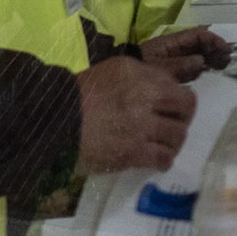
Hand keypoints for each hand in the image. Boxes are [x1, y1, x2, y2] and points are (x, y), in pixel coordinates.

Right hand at [74, 54, 198, 173]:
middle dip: (184, 117)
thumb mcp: (108, 74)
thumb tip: (161, 88)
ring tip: (163, 146)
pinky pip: (164, 158)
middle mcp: (144, 96)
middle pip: (186, 105)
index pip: (174, 84)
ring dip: (174, 142)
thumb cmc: (73, 99)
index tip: (171, 108)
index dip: (176, 98)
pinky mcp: (133, 151)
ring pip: (178, 134)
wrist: (50, 124)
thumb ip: (137, 77)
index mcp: (136, 74)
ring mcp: (140, 125)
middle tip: (173, 126)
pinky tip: (157, 162)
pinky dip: (164, 161)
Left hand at [143, 24, 233, 77]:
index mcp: (171, 42)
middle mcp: (174, 47)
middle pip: (199, 43)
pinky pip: (190, 64)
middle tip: (227, 60)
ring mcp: (172, 57)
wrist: (121, 81)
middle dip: (214, 49)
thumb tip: (201, 61)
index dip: (213, 40)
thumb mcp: (161, 69)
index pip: (198, 35)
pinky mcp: (170, 68)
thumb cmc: (140, 71)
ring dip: (210, 57)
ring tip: (221, 65)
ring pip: (197, 53)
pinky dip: (200, 66)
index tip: (225, 50)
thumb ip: (181, 65)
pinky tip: (207, 71)